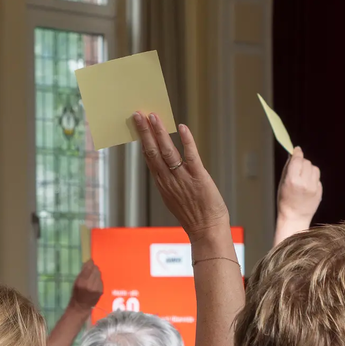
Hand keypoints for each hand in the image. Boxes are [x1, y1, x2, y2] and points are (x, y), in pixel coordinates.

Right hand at [69, 261, 102, 312]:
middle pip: (95, 270)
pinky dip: (98, 279)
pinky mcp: (101, 290)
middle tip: (91, 268)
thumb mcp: (76, 282)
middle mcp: (90, 284)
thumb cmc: (76, 294)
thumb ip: (82, 273)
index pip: (89, 268)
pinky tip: (95, 282)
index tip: (90, 261)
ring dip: (96, 273)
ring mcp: (97, 288)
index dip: (90, 263)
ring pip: (99, 275)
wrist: (81, 306)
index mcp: (82, 281)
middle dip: (93, 268)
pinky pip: (100, 280)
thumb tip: (87, 263)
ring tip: (93, 275)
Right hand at [133, 112, 228, 240]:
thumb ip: (169, 182)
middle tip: (138, 114)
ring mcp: (182, 178)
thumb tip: (167, 167)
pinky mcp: (198, 177)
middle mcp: (168, 180)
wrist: (206, 230)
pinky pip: (190, 156)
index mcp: (162, 184)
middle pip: (152, 152)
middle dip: (145, 132)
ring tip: (153, 117)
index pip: (149, 158)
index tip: (138, 126)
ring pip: (167, 152)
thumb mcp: (175, 199)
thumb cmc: (194, 216)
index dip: (143, 141)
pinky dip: (186, 141)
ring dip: (159, 133)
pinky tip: (182, 128)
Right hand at [276, 147, 321, 231]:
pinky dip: (313, 178)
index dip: (297, 153)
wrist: (294, 217)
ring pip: (315, 169)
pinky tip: (307, 186)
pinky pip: (317, 178)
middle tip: (297, 168)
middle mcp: (304, 183)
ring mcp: (313, 187)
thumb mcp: (282, 183)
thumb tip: (292, 155)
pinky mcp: (320, 191)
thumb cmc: (285, 200)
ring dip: (309, 169)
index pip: (297, 159)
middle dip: (302, 163)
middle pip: (307, 162)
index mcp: (292, 180)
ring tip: (303, 177)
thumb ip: (288, 168)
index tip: (297, 150)